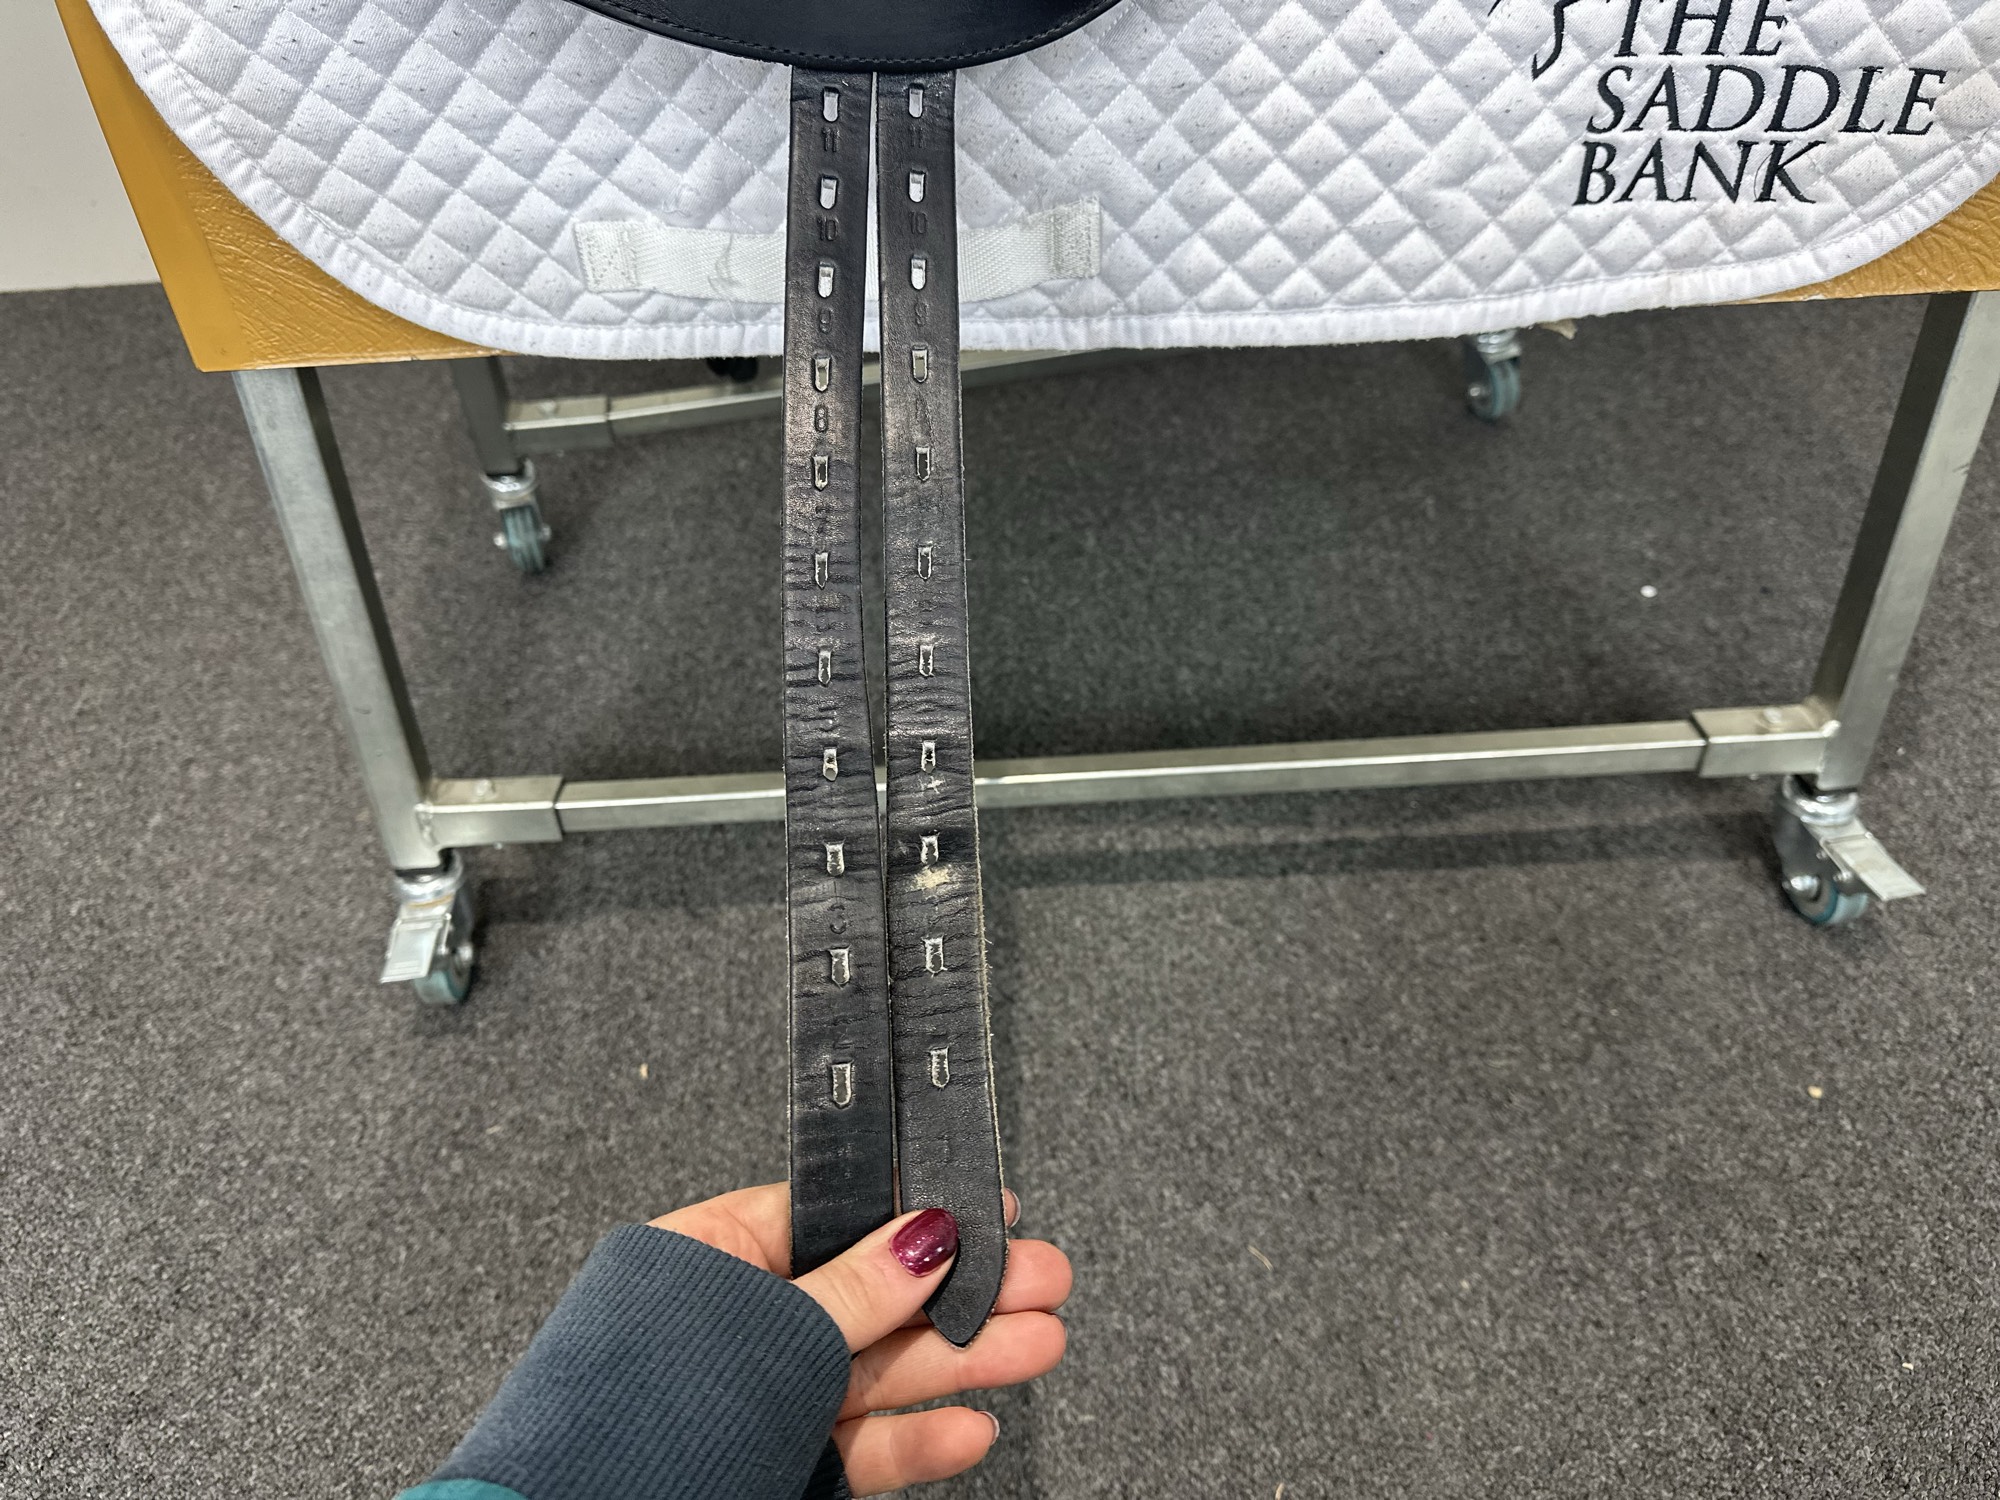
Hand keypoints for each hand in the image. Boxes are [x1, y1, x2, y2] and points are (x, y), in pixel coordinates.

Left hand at [651, 1184, 1070, 1493]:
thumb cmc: (628, 1422)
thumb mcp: (764, 1332)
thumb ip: (855, 1290)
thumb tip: (928, 1235)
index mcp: (711, 1256)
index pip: (834, 1214)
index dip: (917, 1211)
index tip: (991, 1208)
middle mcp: (740, 1325)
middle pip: (874, 1295)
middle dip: (965, 1290)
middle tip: (1043, 1278)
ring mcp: (763, 1400)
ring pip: (880, 1371)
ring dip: (964, 1360)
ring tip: (1039, 1343)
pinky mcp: (781, 1469)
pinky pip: (862, 1447)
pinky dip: (919, 1439)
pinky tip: (970, 1427)